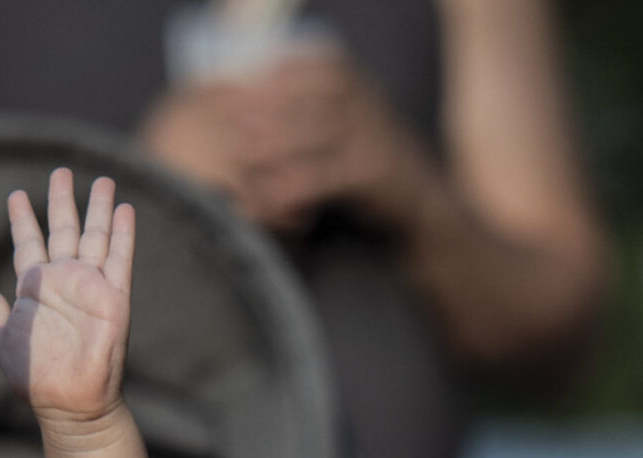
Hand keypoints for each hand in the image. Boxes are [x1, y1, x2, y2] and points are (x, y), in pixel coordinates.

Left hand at [0, 169, 136, 432]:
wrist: (68, 403)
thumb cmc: (34, 376)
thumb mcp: (1, 333)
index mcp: (36, 287)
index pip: (29, 243)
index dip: (23, 218)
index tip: (15, 193)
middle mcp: (64, 281)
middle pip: (64, 230)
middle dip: (62, 200)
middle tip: (60, 171)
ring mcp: (90, 287)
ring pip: (95, 236)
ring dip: (97, 208)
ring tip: (99, 179)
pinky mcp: (114, 297)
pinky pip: (120, 260)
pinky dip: (123, 234)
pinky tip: (124, 208)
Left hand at [145, 53, 431, 235]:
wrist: (420, 197)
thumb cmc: (357, 156)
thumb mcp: (330, 118)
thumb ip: (289, 105)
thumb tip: (228, 105)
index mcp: (342, 72)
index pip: (287, 71)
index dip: (252, 90)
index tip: (223, 106)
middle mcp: (360, 93)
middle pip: (294, 102)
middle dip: (257, 123)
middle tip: (227, 143)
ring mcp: (371, 130)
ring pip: (307, 137)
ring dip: (270, 156)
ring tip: (243, 172)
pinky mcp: (375, 170)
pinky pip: (325, 176)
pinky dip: (294, 188)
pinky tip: (272, 201)